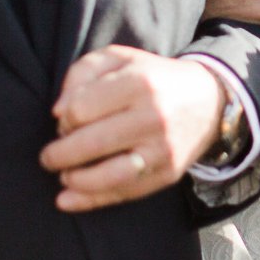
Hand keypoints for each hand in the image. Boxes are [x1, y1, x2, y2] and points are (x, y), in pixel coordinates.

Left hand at [40, 46, 225, 210]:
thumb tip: (58, 112)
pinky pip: (124, 193)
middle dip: (58, 154)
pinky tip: (66, 200)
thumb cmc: (153, 78)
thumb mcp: (120, 58)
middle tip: (49, 156)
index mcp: (139, 82)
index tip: (64, 121)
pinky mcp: (167, 173)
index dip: (63, 119)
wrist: (210, 100)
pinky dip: (90, 200)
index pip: (80, 109)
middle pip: (89, 143)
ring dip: (74, 179)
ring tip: (64, 174)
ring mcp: (162, 149)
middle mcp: (153, 116)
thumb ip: (82, 72)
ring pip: (107, 175)